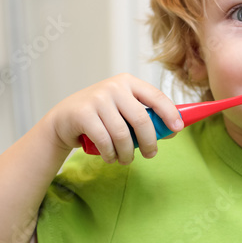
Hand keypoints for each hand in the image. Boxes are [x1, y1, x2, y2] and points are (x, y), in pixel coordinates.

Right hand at [45, 73, 183, 163]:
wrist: (64, 119)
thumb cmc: (101, 116)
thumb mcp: (124, 110)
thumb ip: (146, 116)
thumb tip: (173, 129)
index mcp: (128, 82)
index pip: (155, 96)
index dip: (169, 113)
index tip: (177, 128)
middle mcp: (114, 87)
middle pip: (141, 119)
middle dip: (149, 142)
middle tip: (151, 154)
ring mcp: (97, 98)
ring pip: (122, 134)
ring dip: (127, 153)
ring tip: (126, 160)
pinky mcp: (83, 113)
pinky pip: (104, 140)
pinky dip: (110, 154)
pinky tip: (111, 158)